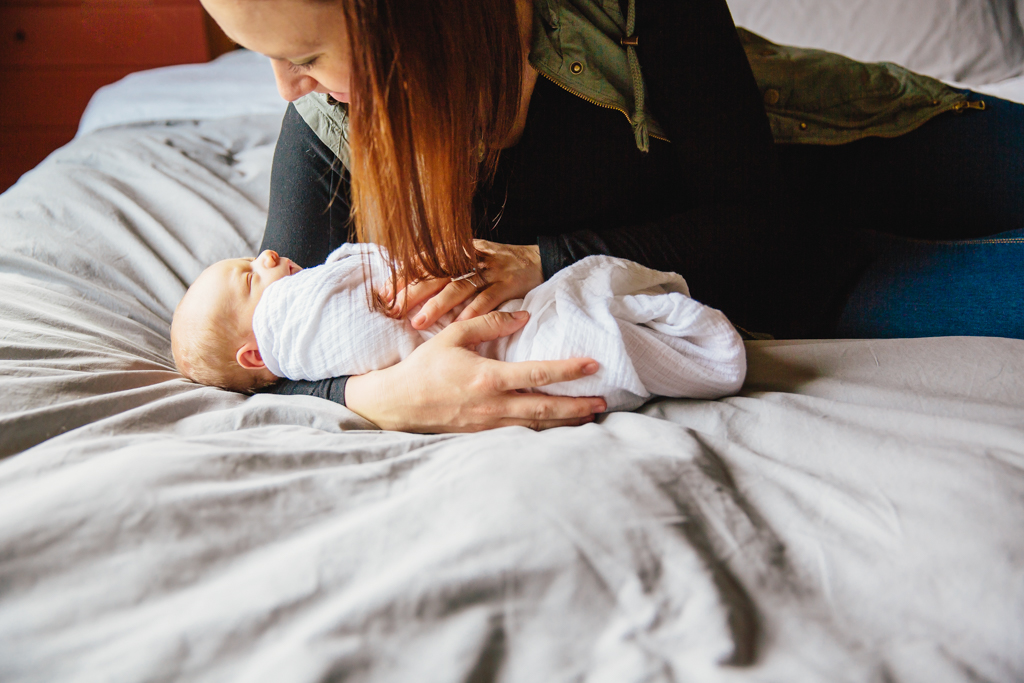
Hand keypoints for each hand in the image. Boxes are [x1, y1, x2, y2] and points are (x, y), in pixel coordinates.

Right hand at [344, 310, 605, 432]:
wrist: (395, 405)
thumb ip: (488, 324)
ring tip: (590, 417)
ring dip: (566, 422)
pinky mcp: (483, 437)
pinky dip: (543, 431)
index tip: (592, 366)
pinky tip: (558, 429)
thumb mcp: (452, 336)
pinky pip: (521, 435)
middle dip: (578, 406)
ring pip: (537, 425)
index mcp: (488, 377)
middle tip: (603, 402)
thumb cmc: (423, 367)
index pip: (538, 373)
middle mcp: (493, 405)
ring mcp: (489, 425)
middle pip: (546, 408)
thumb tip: (522, 317)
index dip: (569, 370)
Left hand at [389, 239, 543, 329]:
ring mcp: (491, 270)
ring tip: (420, 322)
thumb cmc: (499, 266)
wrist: (540, 260)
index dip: (403, 277)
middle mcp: (471, 258)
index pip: (424, 262)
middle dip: (413, 293)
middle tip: (394, 311)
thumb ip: (446, 271)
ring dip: (438, 306)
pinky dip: (473, 312)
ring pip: (459, 287)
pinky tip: (459, 324)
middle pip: (436, 275)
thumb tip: (412, 286)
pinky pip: (488, 298)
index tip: (384, 294)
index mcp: (458, 251)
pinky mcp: (508, 283)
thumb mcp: (471, 260)